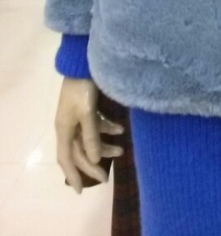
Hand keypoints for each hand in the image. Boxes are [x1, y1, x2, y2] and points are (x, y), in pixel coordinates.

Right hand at [55, 78, 124, 193]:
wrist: (83, 62)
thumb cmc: (83, 88)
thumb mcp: (87, 113)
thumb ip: (90, 136)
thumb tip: (94, 160)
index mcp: (64, 129)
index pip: (66, 159)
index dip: (72, 175)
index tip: (79, 191)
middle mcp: (68, 125)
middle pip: (79, 151)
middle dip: (93, 164)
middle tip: (107, 177)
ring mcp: (77, 116)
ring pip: (89, 139)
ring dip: (104, 146)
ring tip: (122, 150)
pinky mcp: (86, 107)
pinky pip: (95, 124)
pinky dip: (107, 128)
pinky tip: (121, 129)